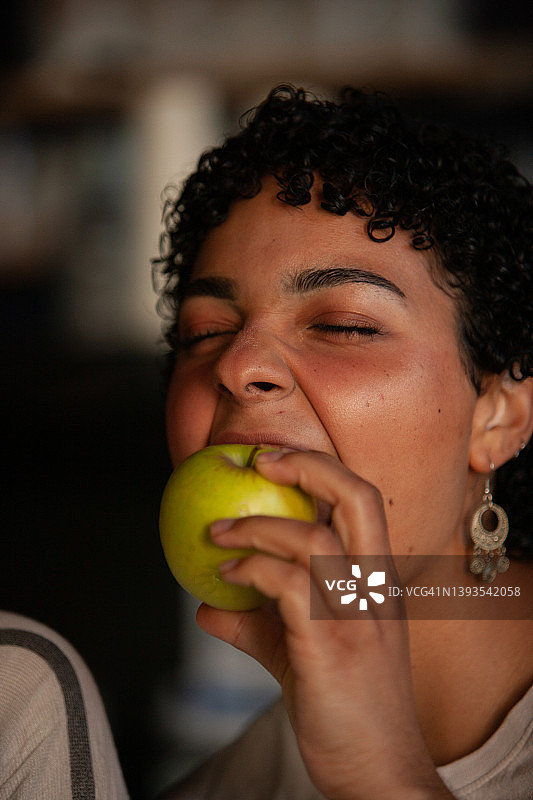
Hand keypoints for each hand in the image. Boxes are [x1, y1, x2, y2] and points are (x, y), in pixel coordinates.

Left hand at [197, 450, 453, 799]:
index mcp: (380, 581)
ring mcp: (358, 615)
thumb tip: (208, 605)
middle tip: (257, 464)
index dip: (321, 467)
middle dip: (306, 466)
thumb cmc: (347, 710)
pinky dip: (250, 570)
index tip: (274, 460)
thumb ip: (257, 624)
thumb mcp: (300, 654)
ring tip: (217, 533)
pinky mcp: (332, 646)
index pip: (364, 501)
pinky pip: (287, 587)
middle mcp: (376, 588)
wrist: (379, 772)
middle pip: (357, 497)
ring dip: (255, 527)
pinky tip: (225, 576)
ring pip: (311, 538)